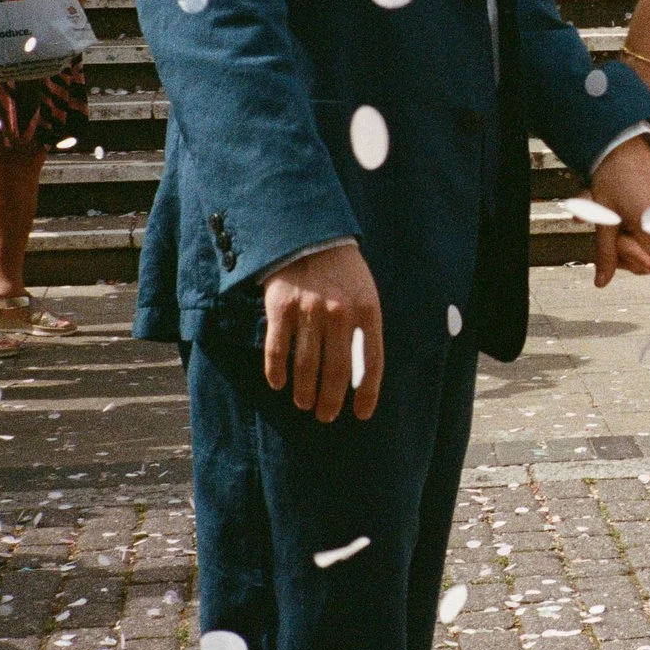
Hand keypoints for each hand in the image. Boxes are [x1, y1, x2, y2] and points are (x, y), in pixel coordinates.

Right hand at [262, 242, 384, 422]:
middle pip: (336, 371)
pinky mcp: (281, 307)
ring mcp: (309, 311)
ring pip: (306, 366)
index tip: (362, 414)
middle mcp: (340, 313)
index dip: (368, 393)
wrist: (309, 234)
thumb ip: (364, 328)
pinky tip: (278, 384)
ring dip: (304, 391)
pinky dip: (277, 372)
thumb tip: (359, 374)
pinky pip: (277, 350)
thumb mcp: (365, 294)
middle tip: (326, 416)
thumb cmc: (342, 272)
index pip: (373, 362)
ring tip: (304, 403)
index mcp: (369, 311)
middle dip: (331, 400)